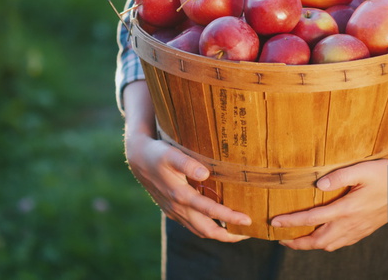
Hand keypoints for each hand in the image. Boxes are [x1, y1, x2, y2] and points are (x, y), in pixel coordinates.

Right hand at [123, 81, 251, 241]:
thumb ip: (186, 163)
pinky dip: (208, 228)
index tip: (247, 219)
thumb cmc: (157, 153)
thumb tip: (205, 173)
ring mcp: (174, 212)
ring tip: (239, 232)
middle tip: (249, 232)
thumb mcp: (170, 153)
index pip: (209, 211)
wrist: (138, 158)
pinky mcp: (173, 211)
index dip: (229, 217)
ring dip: (220, 234)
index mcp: (179, 195)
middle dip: (229, 234)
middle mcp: (177, 208)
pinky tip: (220, 224)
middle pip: (206, 230)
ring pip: (199, 231)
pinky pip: (193, 226)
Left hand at [271, 158, 387, 250]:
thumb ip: (339, 176)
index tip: (274, 223)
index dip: (291, 222)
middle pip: (318, 241)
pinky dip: (327, 244)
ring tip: (296, 240)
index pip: (313, 219)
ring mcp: (360, 229)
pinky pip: (342, 243)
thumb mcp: (363, 169)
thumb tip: (318, 184)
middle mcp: (352, 223)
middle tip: (280, 238)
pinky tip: (322, 237)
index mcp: (348, 209)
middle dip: (297, 242)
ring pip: (330, 245)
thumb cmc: (387, 173)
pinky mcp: (366, 229)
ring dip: (310, 245)